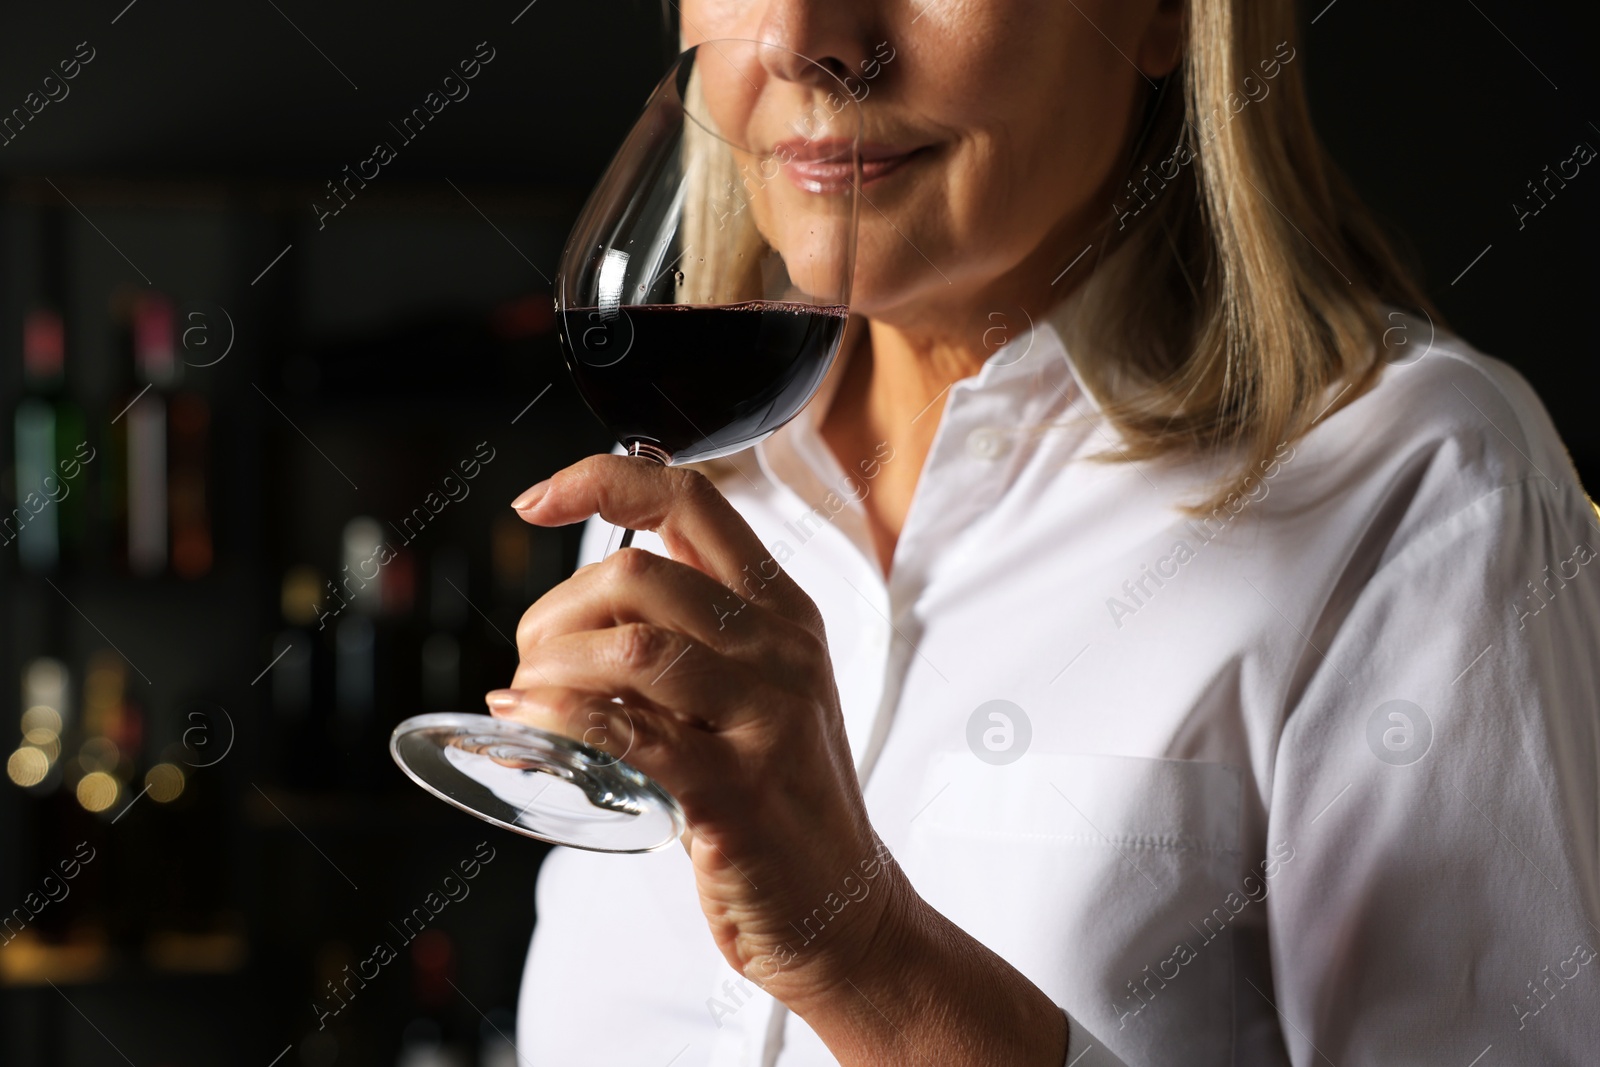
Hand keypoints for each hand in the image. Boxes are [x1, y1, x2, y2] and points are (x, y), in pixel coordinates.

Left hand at [491, 454, 907, 1006]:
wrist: (843, 909)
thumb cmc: (781, 800)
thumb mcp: (757, 693)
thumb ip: (689, 643)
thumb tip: (574, 620)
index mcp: (784, 612)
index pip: (690, 500)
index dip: (601, 481)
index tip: (537, 500)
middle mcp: (781, 650)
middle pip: (638, 574)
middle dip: (552, 611)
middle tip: (530, 661)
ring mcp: (765, 717)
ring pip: (631, 646)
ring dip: (549, 667)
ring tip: (527, 699)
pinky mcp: (736, 790)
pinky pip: (628, 732)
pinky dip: (560, 721)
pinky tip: (532, 725)